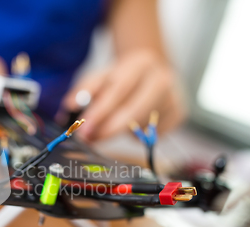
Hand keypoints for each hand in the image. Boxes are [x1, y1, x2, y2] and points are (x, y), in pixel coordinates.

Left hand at [62, 50, 185, 141]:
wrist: (153, 70)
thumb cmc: (123, 77)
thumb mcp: (102, 77)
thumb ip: (85, 90)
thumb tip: (69, 106)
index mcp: (140, 63)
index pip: (118, 90)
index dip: (100, 112)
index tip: (83, 129)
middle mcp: (161, 78)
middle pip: (133, 110)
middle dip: (107, 128)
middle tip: (89, 138)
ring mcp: (174, 96)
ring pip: (141, 125)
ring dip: (120, 131)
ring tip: (111, 125)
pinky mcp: (180, 113)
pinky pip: (152, 134)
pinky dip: (138, 134)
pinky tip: (135, 123)